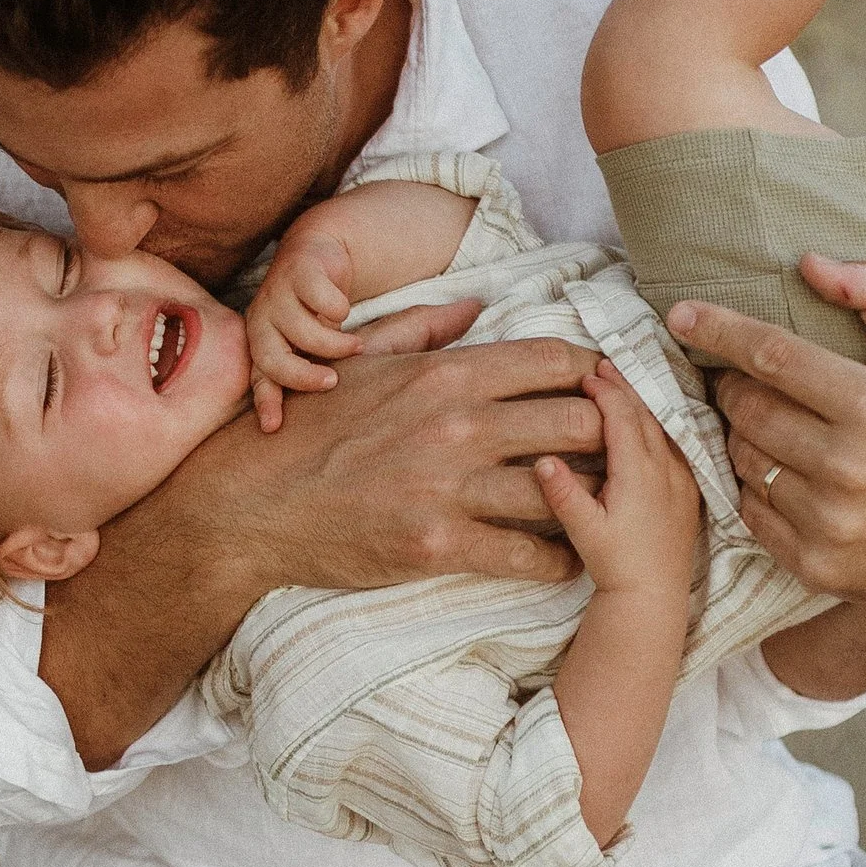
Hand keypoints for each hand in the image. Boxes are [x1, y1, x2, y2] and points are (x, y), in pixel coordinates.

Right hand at [207, 313, 602, 592]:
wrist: (247, 504)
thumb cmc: (305, 430)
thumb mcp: (361, 363)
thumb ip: (424, 330)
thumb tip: (474, 305)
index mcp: (444, 373)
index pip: (555, 359)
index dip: (595, 375)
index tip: (606, 393)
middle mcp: (457, 424)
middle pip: (579, 419)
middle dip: (608, 438)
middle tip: (618, 457)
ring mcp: (449, 487)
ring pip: (565, 489)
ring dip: (591, 502)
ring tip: (604, 512)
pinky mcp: (438, 544)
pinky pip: (529, 555)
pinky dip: (558, 560)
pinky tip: (566, 560)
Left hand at [247, 221, 363, 433]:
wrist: (319, 252)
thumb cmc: (313, 308)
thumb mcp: (306, 343)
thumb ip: (304, 370)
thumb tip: (313, 417)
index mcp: (261, 341)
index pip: (259, 376)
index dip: (265, 401)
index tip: (273, 427)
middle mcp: (263, 319)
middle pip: (271, 358)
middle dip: (303, 376)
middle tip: (332, 381)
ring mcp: (278, 294)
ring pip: (301, 331)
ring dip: (335, 344)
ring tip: (357, 346)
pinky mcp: (299, 270)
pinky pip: (321, 299)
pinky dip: (338, 308)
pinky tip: (345, 309)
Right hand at [534, 367, 699, 596]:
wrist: (654, 596)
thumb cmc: (617, 565)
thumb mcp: (584, 531)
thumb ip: (564, 494)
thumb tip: (543, 460)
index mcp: (639, 472)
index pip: (623, 416)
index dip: (604, 390)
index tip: (587, 373)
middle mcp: (666, 468)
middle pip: (646, 413)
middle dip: (624, 387)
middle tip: (605, 365)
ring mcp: (682, 478)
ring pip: (663, 426)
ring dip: (642, 403)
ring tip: (624, 386)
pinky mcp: (689, 491)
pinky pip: (675, 444)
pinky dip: (659, 424)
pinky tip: (649, 423)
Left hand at [673, 254, 865, 623]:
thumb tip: (810, 263)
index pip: (776, 357)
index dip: (722, 331)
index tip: (681, 314)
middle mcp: (849, 467)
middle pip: (748, 408)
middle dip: (733, 386)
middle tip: (745, 380)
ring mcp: (828, 521)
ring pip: (741, 458)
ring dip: (742, 434)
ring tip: (770, 424)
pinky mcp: (812, 561)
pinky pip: (748, 508)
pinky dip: (752, 483)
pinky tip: (781, 471)